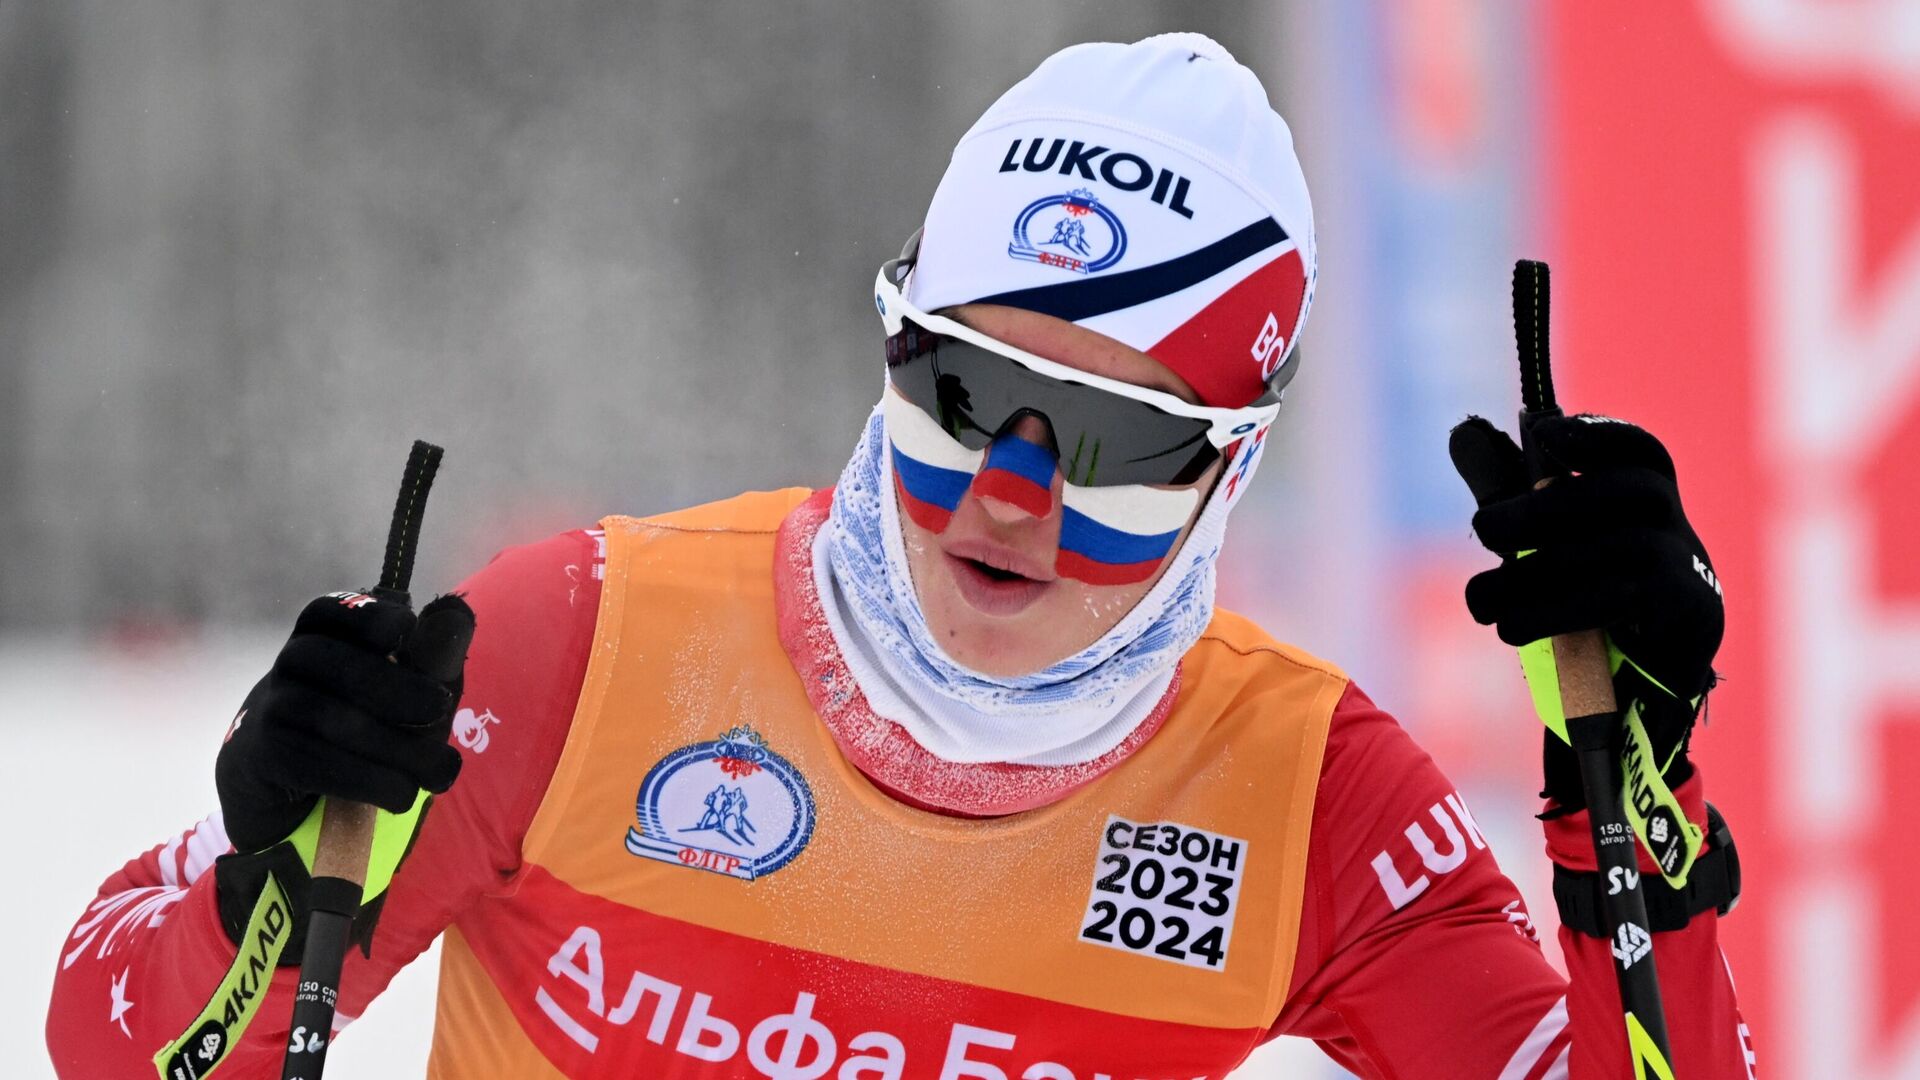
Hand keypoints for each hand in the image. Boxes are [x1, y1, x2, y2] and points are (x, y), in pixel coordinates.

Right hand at [213, 589, 472, 950]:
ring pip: (330, 718)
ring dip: (396, 748)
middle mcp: (288, 666)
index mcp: (320, 638)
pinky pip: (314, 763)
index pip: (330, 611)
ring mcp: (269, 710)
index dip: (366, 617)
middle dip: (396, 686)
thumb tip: (458, 611)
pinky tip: (401, 796)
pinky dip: (367, 781)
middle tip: (442, 709)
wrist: (285, 797)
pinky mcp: (262, 758)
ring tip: (440, 774)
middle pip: (336, 663)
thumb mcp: (400, 692)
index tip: (405, 633)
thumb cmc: (358, 730)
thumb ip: (430, 657)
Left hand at [1448, 413, 1722, 806]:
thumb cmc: (1577, 629)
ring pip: (1621, 548)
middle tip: (1484, 529)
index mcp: (1643, 509)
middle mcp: (1676, 532)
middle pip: (1629, 491)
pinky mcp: (1693, 623)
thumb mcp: (1532, 553)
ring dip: (1539, 572)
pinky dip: (1560, 611)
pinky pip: (1626, 601)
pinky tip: (1512, 629)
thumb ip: (1504, 493)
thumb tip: (1463, 430)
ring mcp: (1693, 575)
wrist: (1618, 727)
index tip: (1546, 434)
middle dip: (1549, 505)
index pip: (1638, 452)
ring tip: (1482, 603)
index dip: (1598, 435)